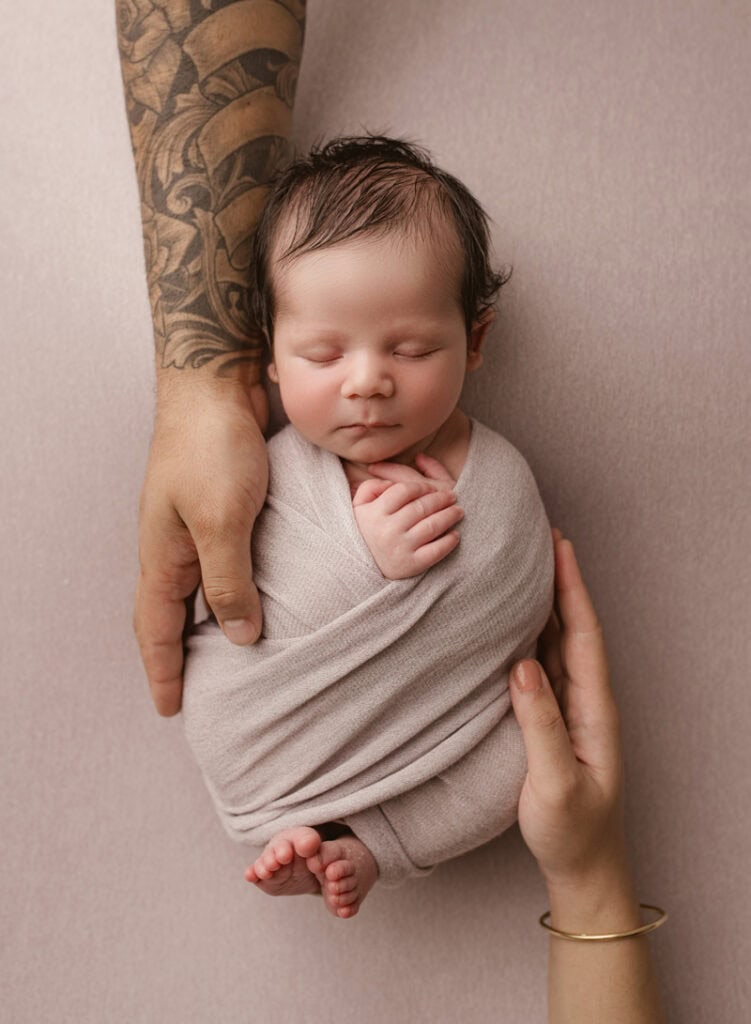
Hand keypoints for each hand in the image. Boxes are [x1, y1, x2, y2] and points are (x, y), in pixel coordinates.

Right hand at [134, 376, 268, 715]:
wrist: (216, 383)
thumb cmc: (211, 448)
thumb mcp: (221, 522)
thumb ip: (228, 581)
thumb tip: (239, 635)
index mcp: (162, 556)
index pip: (156, 629)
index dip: (163, 672)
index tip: (171, 709)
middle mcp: (174, 546)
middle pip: (172, 615)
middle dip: (179, 656)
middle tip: (199, 690)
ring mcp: (196, 524)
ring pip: (200, 589)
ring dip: (211, 623)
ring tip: (232, 654)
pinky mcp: (222, 505)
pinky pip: (225, 561)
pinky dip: (234, 587)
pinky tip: (258, 593)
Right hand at [352, 454, 463, 578]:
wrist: (359, 571)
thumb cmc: (364, 532)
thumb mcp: (359, 507)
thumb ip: (371, 487)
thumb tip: (391, 481)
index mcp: (376, 512)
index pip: (404, 491)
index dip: (421, 487)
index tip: (430, 488)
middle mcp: (388, 530)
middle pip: (422, 507)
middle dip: (441, 499)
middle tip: (453, 496)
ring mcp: (401, 548)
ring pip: (433, 526)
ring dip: (450, 516)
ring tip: (458, 511)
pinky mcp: (412, 565)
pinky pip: (436, 550)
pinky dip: (449, 541)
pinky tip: (455, 535)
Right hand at [509, 530, 626, 888]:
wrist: (582, 864)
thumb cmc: (572, 830)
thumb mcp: (555, 784)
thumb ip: (540, 725)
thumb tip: (520, 667)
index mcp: (594, 709)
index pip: (583, 634)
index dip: (571, 588)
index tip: (559, 546)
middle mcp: (585, 699)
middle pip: (572, 627)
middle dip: (558, 580)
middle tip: (538, 538)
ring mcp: (569, 708)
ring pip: (556, 641)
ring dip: (543, 602)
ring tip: (523, 566)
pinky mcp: (552, 719)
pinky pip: (541, 664)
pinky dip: (529, 633)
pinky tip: (512, 621)